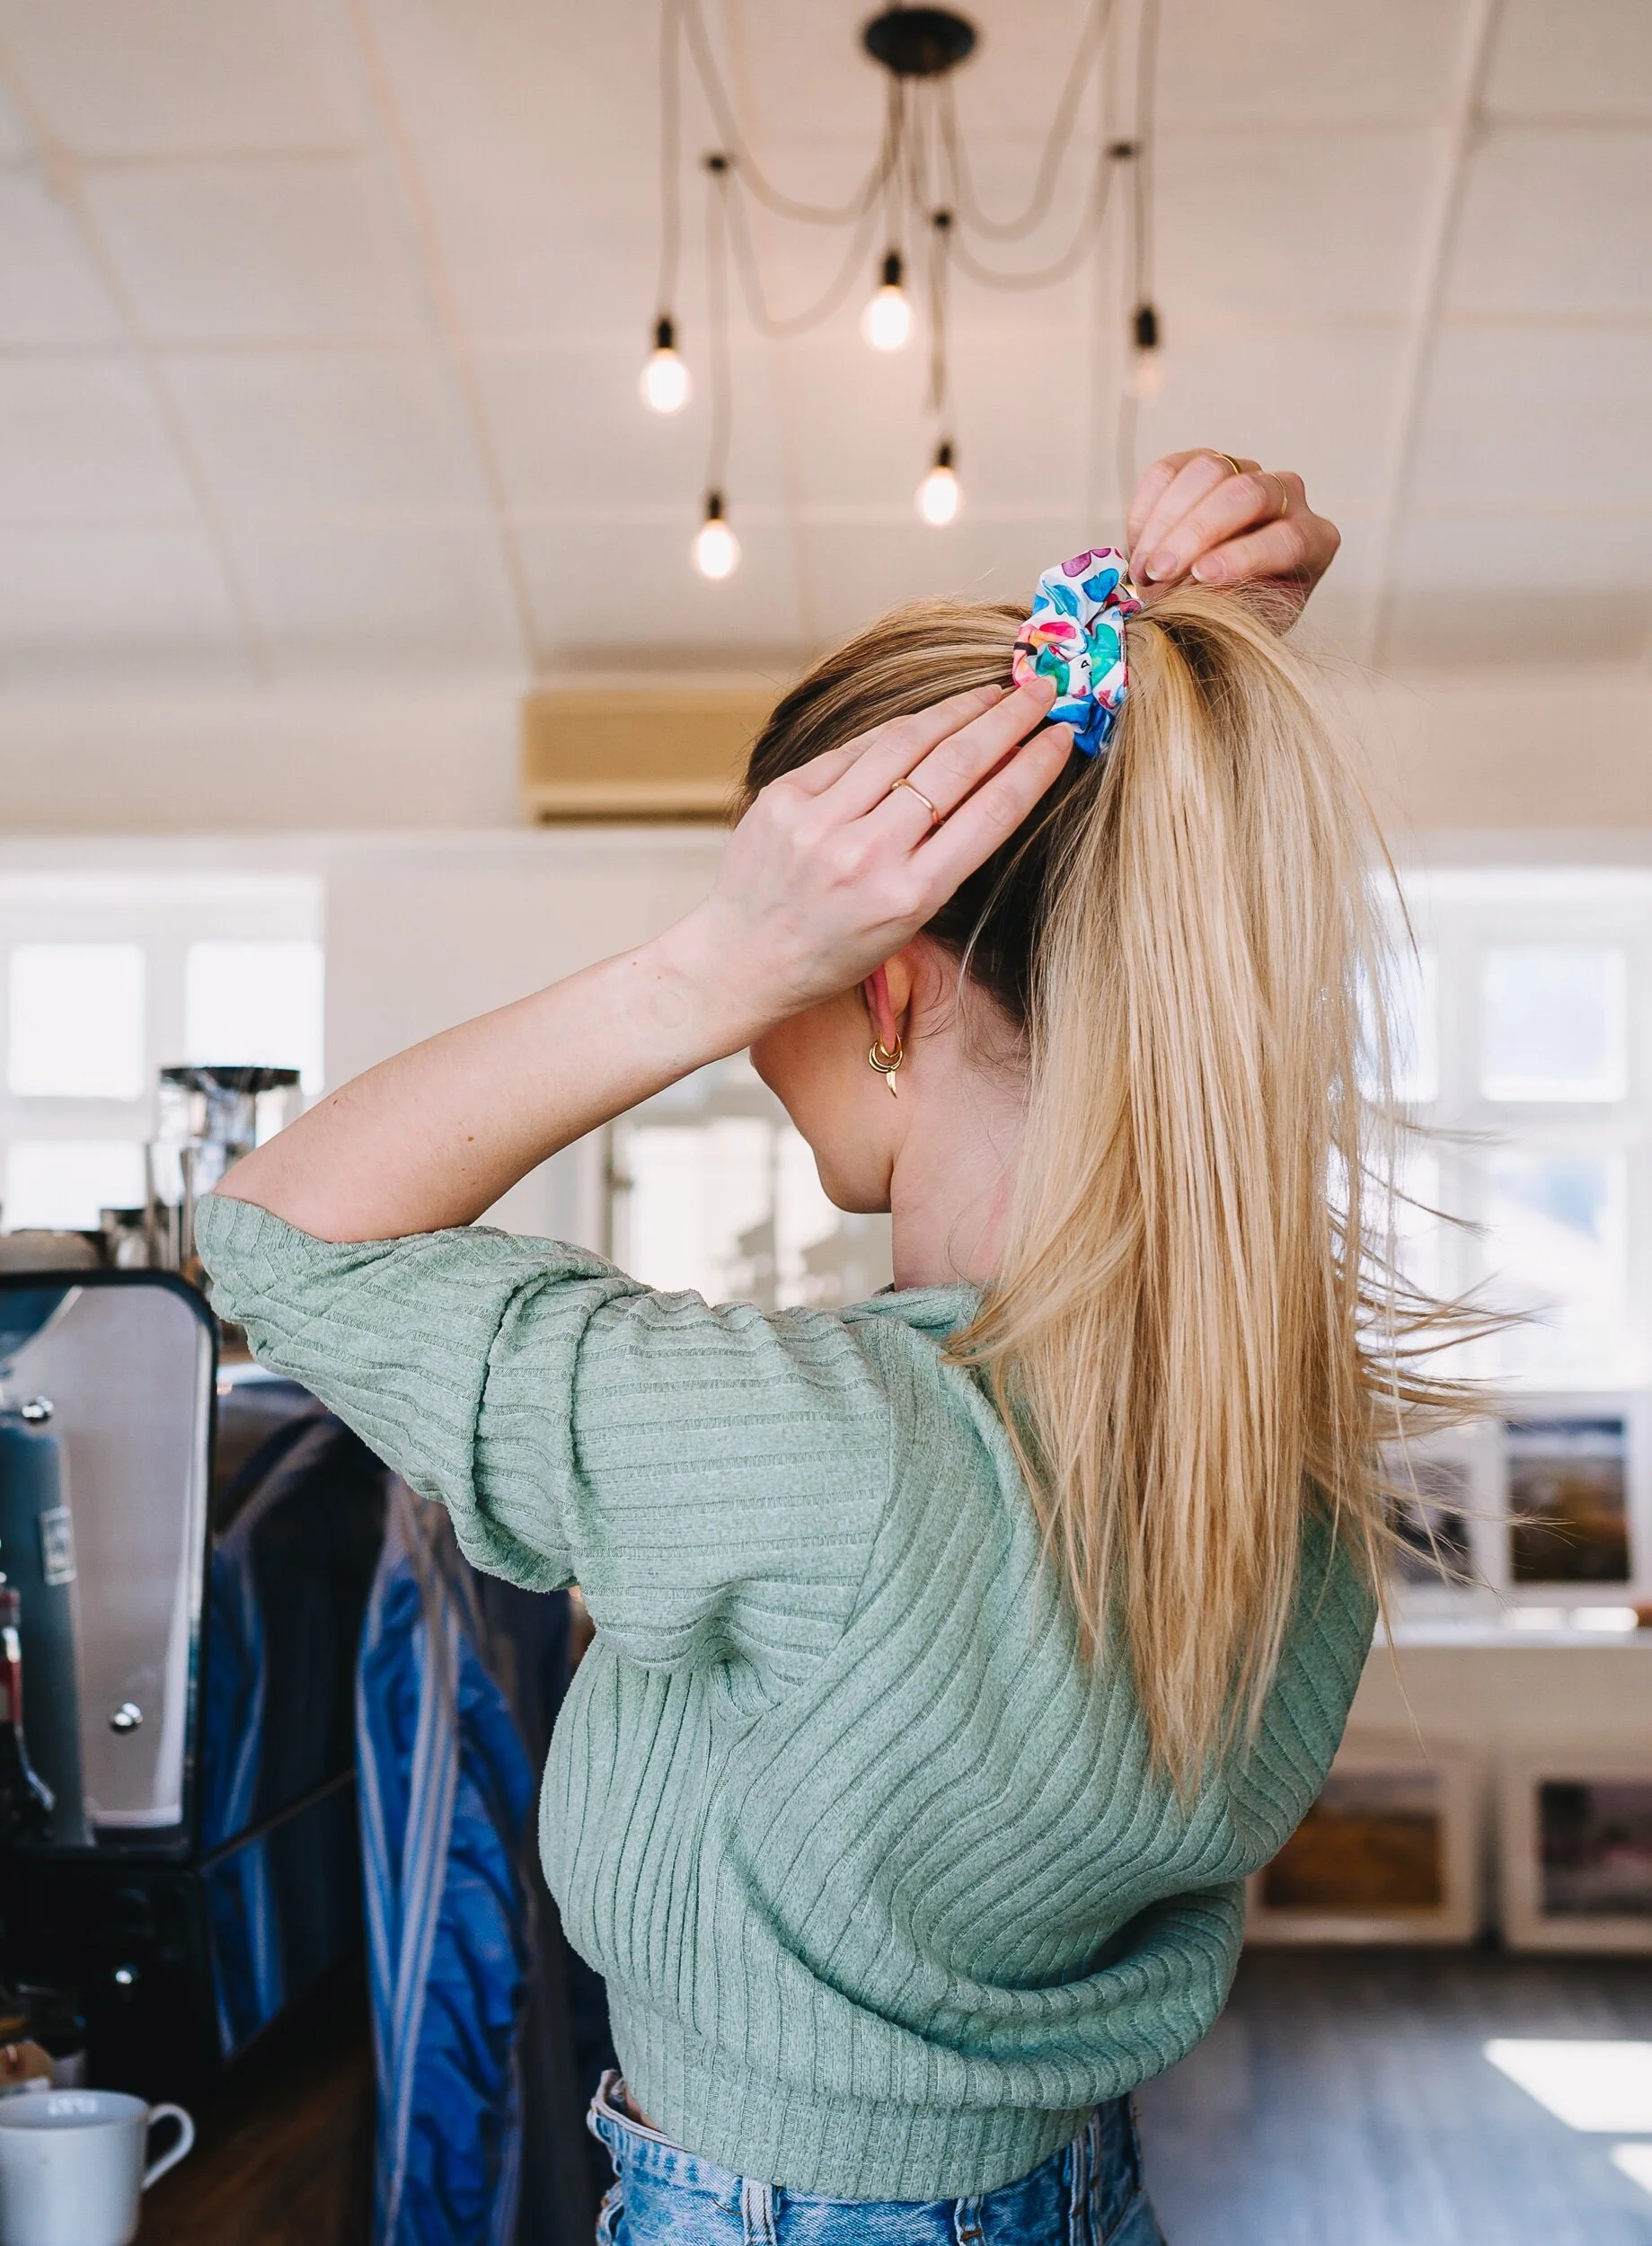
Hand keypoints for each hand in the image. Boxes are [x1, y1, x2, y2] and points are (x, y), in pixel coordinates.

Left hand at [673, 677, 1068, 1027]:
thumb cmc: (833, 952)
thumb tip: (995, 774)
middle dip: (1007, 719)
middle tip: (1041, 690)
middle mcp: (866, 854)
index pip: (990, 813)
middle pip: (955, 765)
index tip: (1063, 735)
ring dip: (957, 709)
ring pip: (905, 742)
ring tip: (991, 693)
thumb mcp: (906, 923)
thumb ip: (946, 854)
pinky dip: (897, 733)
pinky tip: (927, 719)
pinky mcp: (785, 797)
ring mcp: (821, 821)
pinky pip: (854, 750)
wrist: (740, 962)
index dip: (1034, 766)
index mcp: (908, 897)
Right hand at [1126, 450, 1339, 622]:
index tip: (1203, 576)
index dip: (1244, 555)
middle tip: (1161, 571)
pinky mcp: (1203, 464)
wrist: (1212, 601)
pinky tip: (1138, 546)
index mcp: (1314, 541)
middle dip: (1198, 531)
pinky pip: (1169, 469)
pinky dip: (1146, 508)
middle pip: (1248, 493)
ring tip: (1145, 567)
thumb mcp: (1246, 624)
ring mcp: (1247, 472)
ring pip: (1209, 471)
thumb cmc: (1238, 616)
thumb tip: (1198, 586)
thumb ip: (1234, 605)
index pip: (1288, 538)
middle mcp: (1288, 498)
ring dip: (1166, 520)